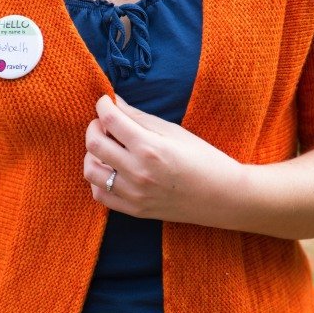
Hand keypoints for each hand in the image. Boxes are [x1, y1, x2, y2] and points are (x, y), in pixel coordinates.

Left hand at [83, 94, 245, 223]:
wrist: (222, 197)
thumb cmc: (203, 159)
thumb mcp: (174, 132)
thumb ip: (140, 117)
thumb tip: (115, 102)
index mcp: (150, 148)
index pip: (111, 120)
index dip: (103, 105)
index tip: (106, 102)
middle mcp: (138, 172)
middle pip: (94, 143)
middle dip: (94, 126)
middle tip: (103, 123)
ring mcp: (134, 194)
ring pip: (90, 171)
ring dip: (92, 154)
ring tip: (106, 147)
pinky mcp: (134, 210)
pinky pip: (100, 194)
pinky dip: (99, 180)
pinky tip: (110, 170)